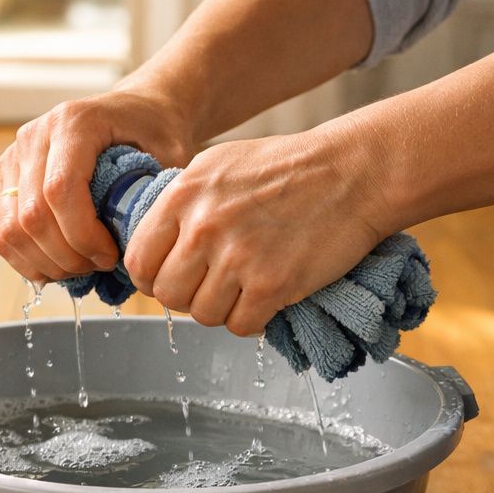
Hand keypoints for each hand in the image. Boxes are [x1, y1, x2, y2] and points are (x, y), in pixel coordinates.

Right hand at [0, 88, 196, 283]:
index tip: (110, 256)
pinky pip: (2, 233)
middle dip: (66, 256)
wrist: (131, 111)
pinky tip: (58, 267)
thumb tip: (139, 243)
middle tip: (98, 267)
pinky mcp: (6, 181)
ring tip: (79, 269)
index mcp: (73, 122)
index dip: (82, 235)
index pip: (59, 190)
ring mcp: (13, 159)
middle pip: (31, 215)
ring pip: (10, 230)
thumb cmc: (152, 132)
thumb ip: (155, 192)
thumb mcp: (170, 152)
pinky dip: (27, 260)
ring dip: (44, 263)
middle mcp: (34, 136)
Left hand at [123, 123, 393, 336]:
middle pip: (168, 295)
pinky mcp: (271, 284)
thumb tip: (154, 244)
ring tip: (244, 286)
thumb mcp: (219, 166)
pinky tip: (266, 296)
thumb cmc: (289, 168)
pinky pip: (239, 326)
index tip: (170, 277)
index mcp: (184, 195)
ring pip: (202, 315)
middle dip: (187, 296)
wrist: (355, 171)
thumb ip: (182, 204)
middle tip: (212, 285)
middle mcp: (204, 227)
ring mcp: (237, 257)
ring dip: (222, 309)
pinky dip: (252, 319)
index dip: (152, 277)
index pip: (139, 260)